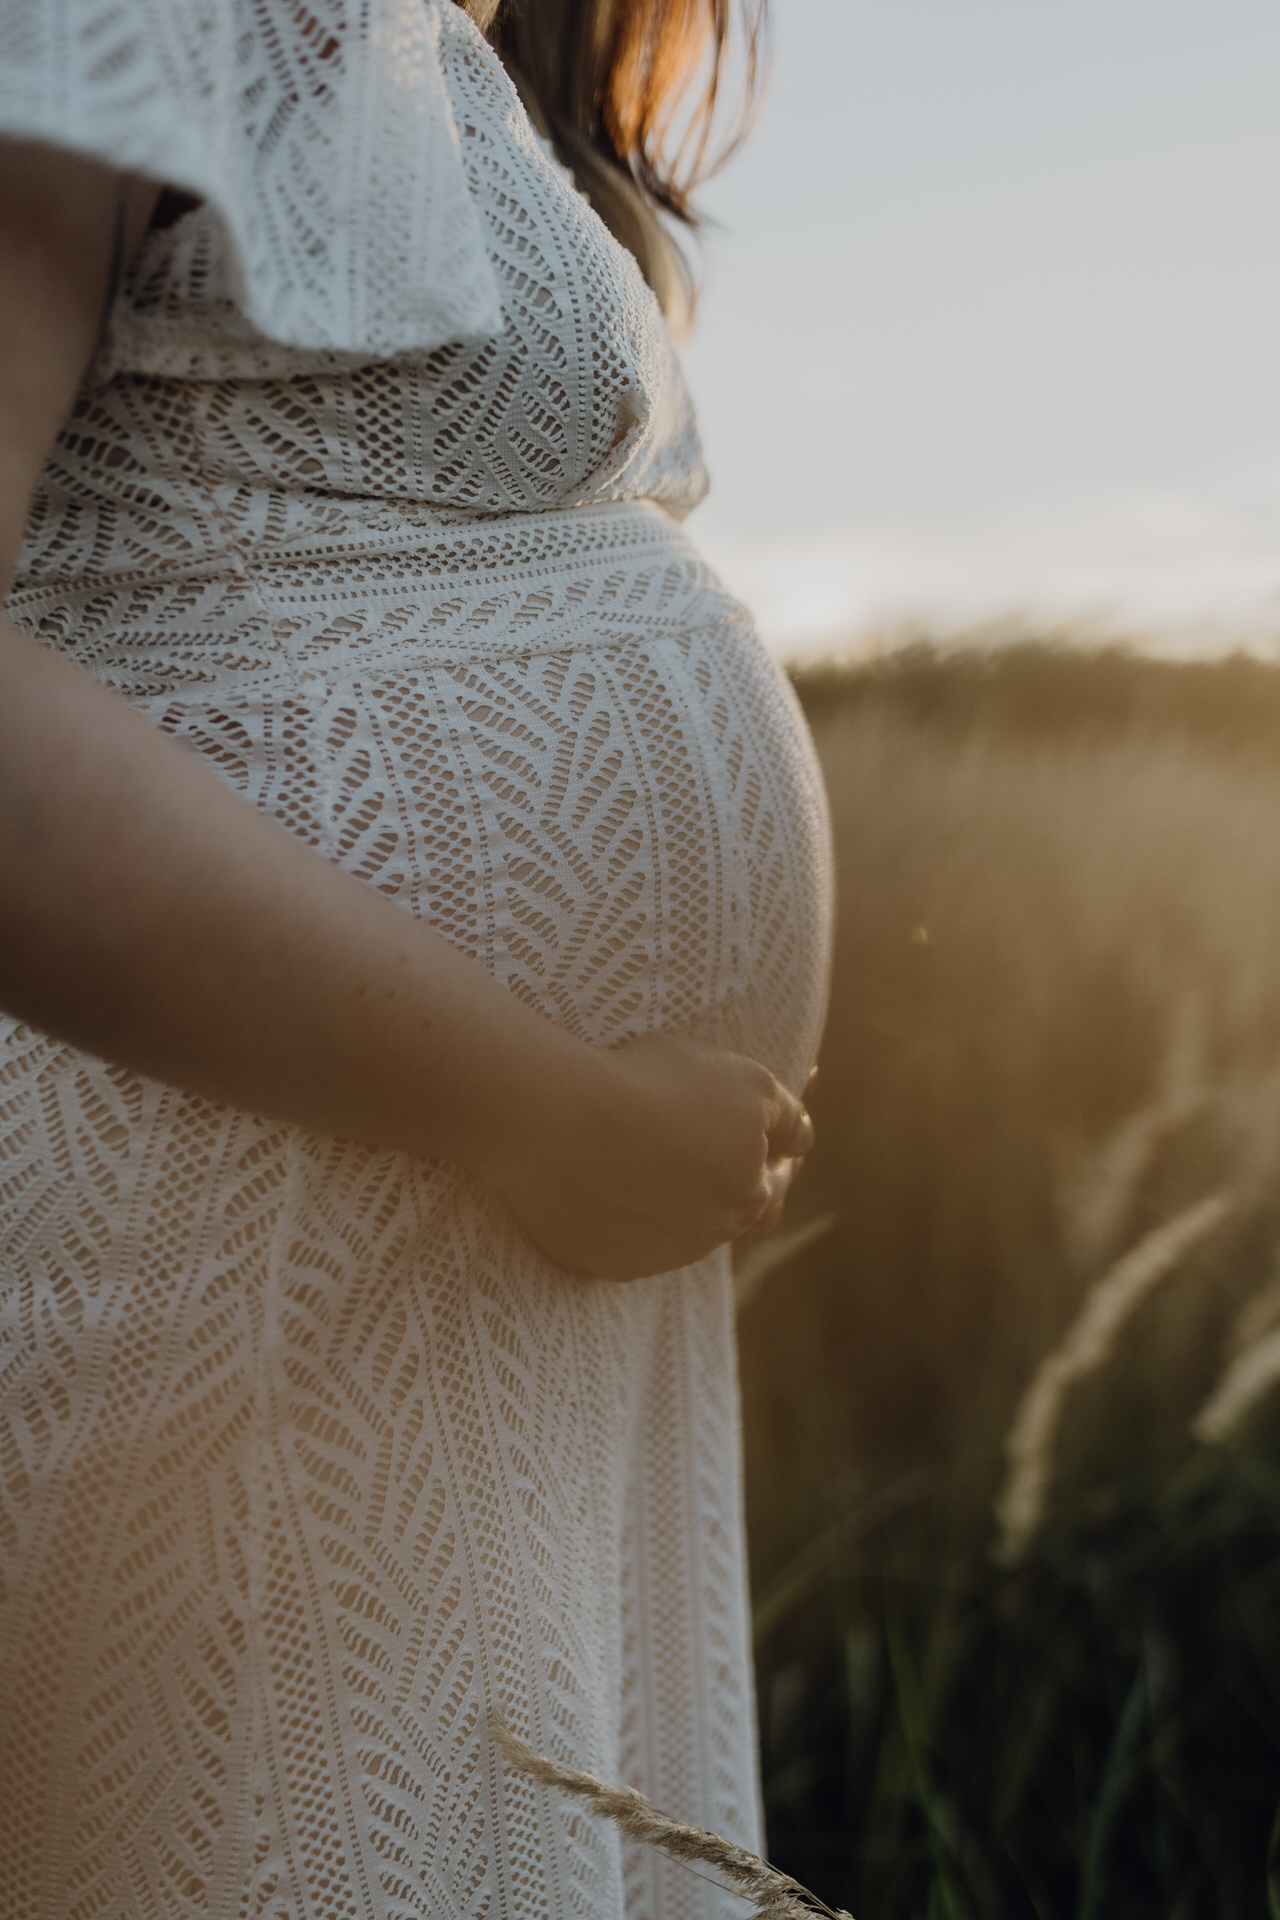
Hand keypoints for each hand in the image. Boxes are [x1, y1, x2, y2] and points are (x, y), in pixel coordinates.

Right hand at [488, 1032, 814, 1280]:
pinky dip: (619, 1215)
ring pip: (675, 1228)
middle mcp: (706, 1237)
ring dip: (672, 1200)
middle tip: (700, 1141)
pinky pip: (618, 1239)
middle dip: (722, 1179)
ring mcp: (650, 1254)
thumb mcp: (745, 1082)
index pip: (777, 1181)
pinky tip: (600, 1179)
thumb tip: (801, 1141)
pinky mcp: (599, 1262)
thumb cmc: (655, 1085)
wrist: (561, 1118)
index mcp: (748, 1196)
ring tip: (643, 1154)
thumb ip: (785, 1117)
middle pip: (727, 1209)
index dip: (773, 1153)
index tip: (760, 1133)